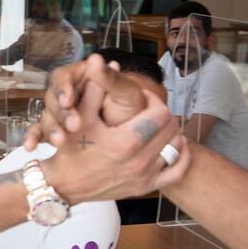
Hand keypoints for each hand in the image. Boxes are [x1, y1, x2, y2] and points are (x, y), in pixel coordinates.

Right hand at [24, 56, 125, 146]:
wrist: (136, 137)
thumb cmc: (132, 110)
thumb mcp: (126, 94)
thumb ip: (110, 78)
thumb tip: (95, 58)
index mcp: (82, 77)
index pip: (64, 77)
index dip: (63, 88)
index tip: (68, 101)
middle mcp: (68, 93)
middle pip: (52, 98)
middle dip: (61, 113)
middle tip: (74, 126)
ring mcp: (61, 112)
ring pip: (46, 116)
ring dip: (50, 129)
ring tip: (60, 142)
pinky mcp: (57, 129)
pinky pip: (40, 133)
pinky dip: (34, 139)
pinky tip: (30, 147)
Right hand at [29, 56, 190, 202]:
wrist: (66, 185)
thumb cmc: (71, 150)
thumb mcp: (79, 117)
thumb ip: (94, 89)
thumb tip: (100, 61)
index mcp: (125, 142)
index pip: (160, 112)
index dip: (153, 99)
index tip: (142, 97)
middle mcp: (139, 161)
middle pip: (171, 127)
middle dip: (163, 113)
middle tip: (149, 108)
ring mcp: (145, 176)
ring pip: (177, 146)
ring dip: (171, 131)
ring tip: (156, 124)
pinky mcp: (146, 187)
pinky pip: (177, 172)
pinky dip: (181, 157)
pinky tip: (175, 146)